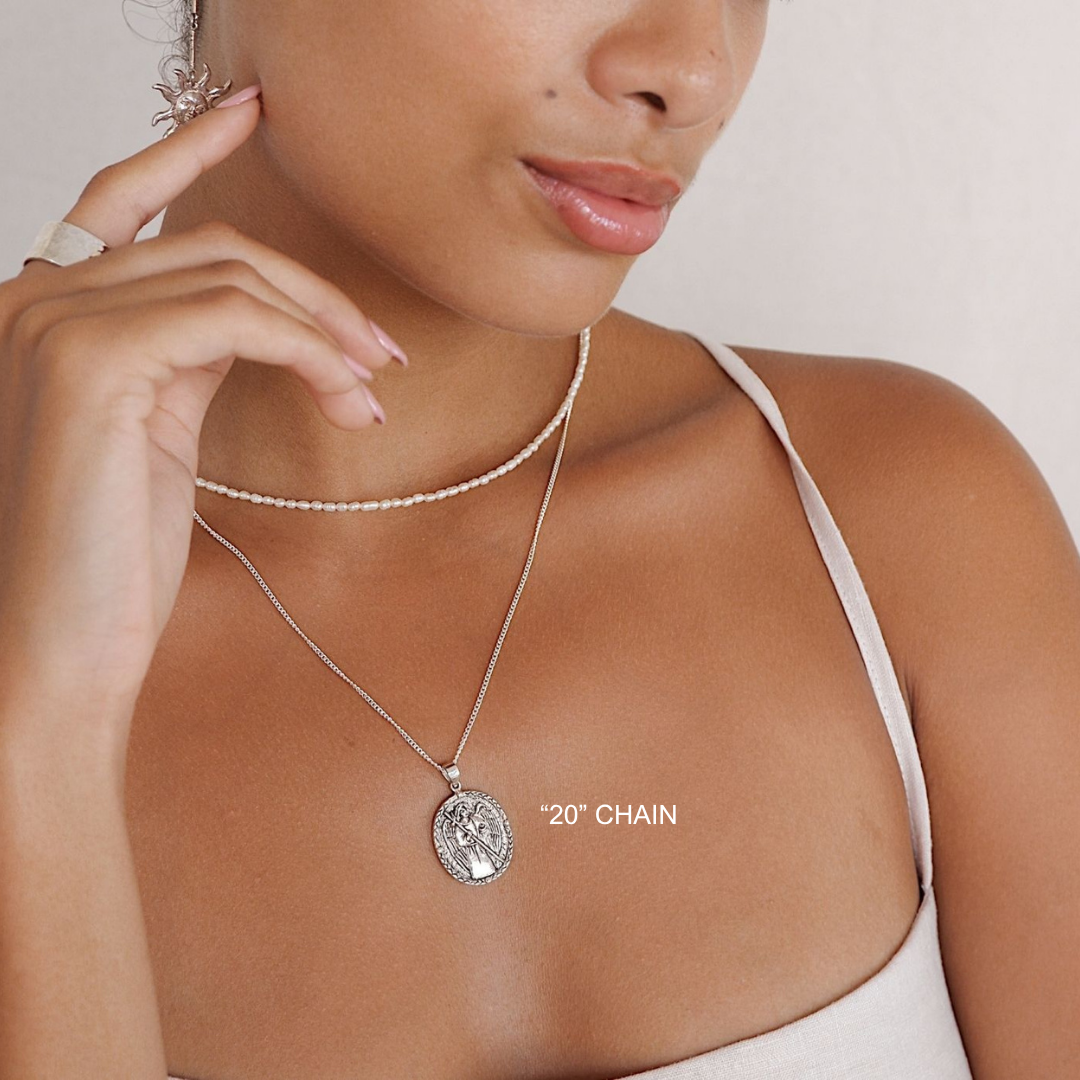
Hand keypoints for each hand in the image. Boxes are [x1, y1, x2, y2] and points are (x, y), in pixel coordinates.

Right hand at [0, 86, 396, 747]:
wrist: (64, 644)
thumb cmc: (110, 554)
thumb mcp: (158, 430)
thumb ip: (188, 354)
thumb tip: (260, 315)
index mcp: (47, 311)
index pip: (121, 199)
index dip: (188, 148)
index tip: (253, 114)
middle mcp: (35, 298)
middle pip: (211, 245)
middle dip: (315, 295)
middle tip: (379, 353)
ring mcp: (52, 321)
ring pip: (232, 276)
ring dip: (325, 330)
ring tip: (370, 390)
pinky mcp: (88, 358)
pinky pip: (234, 316)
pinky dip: (306, 349)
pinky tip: (344, 396)